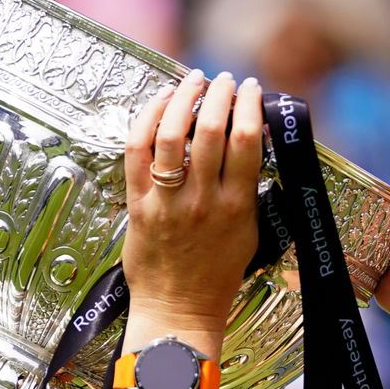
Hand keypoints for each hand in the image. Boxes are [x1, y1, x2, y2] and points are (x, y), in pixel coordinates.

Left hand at [122, 69, 262, 330]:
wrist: (179, 309)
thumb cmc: (216, 275)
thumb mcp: (248, 232)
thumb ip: (249, 191)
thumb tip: (252, 144)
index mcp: (236, 206)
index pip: (247, 140)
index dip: (250, 105)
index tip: (252, 89)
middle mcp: (203, 200)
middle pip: (212, 129)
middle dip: (220, 93)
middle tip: (225, 79)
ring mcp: (168, 201)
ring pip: (173, 134)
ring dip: (185, 98)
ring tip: (195, 80)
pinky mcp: (138, 204)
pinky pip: (137, 150)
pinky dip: (147, 118)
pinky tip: (160, 101)